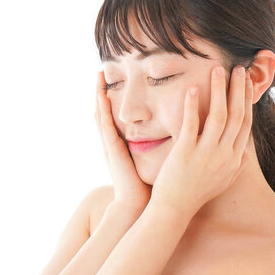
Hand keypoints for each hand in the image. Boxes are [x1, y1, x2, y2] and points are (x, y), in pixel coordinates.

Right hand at [95, 70, 151, 210]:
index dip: (114, 96)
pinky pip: (105, 125)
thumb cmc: (149, 183)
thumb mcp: (151, 158)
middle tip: (102, 70)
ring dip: (99, 94)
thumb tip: (176, 131)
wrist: (138, 204)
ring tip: (98, 75)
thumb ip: (158, 144)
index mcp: (123, 141)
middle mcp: (114, 140)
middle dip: (102, 90)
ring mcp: (110, 144)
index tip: (117, 78)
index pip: (116, 113)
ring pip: (102, 113)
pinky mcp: (112, 149)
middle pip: (105, 109)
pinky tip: (102, 95)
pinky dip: (102, 109)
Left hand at [150, 65, 253, 217]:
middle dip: (239, 89)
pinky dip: (193, 105)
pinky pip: (192, 124)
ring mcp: (206, 153)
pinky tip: (192, 89)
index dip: (247, 100)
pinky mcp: (186, 152)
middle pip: (236, 115)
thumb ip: (235, 164)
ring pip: (219, 115)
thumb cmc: (196, 193)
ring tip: (217, 70)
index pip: (245, 123)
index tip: (247, 83)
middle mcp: (224, 154)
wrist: (175, 208)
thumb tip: (243, 151)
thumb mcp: (224, 180)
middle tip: (239, 68)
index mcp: (233, 158)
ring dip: (219, 90)